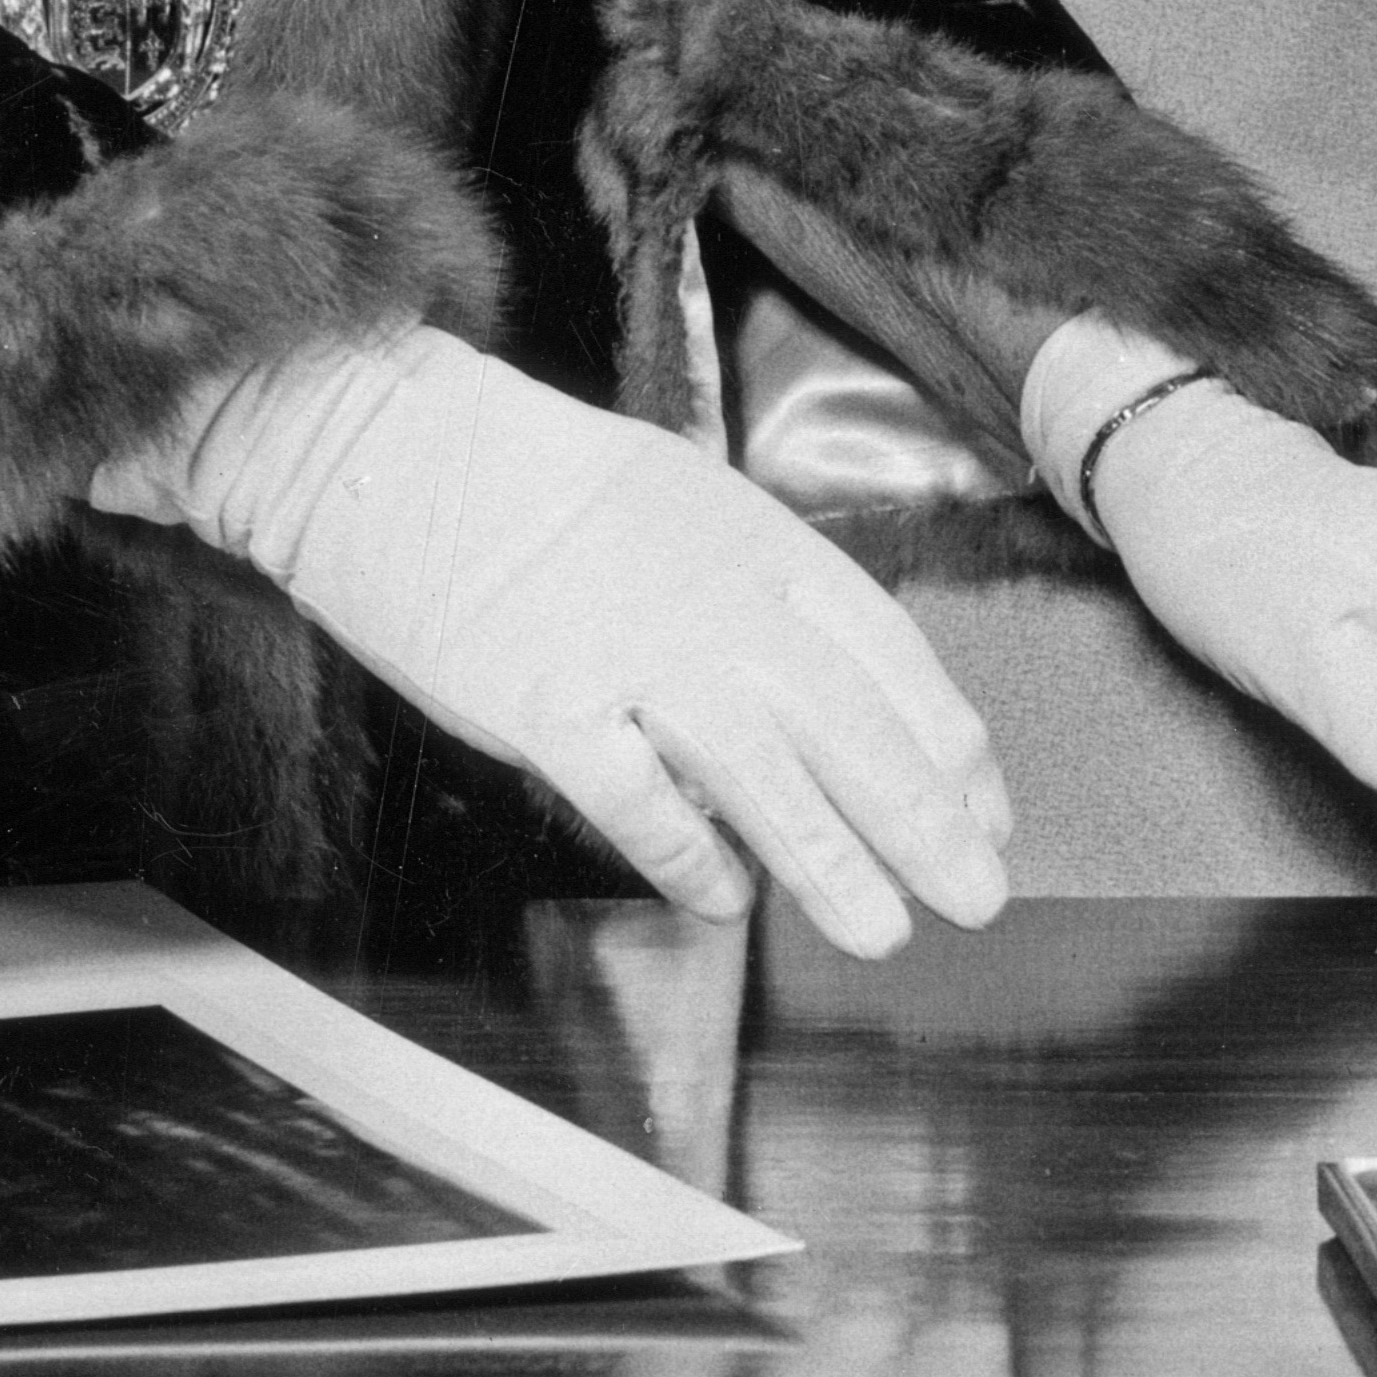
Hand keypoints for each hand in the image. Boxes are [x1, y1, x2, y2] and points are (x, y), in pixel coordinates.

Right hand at [97, 328, 1011, 951]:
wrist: (391, 446)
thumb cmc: (534, 481)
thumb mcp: (679, 502)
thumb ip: (754, 598)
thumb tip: (818, 709)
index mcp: (754, 540)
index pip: (884, 649)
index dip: (943, 740)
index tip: (985, 810)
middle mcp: (711, 598)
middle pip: (845, 722)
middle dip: (921, 819)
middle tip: (978, 897)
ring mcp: (629, 652)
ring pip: (761, 773)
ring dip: (831, 858)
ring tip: (885, 930)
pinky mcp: (544, 703)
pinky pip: (636, 797)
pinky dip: (685, 855)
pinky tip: (723, 900)